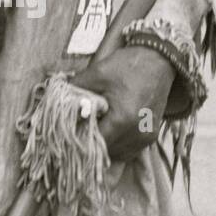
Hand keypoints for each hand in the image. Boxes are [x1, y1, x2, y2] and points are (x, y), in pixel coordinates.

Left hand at [71, 46, 174, 160]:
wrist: (157, 61)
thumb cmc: (126, 66)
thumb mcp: (96, 73)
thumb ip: (76, 89)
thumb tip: (58, 100)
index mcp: (123, 119)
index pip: (96, 143)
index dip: (79, 140)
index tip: (67, 134)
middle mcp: (137, 133)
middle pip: (106, 151)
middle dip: (90, 144)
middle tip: (77, 132)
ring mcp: (147, 137)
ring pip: (118, 154)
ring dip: (104, 146)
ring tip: (92, 131)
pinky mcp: (151, 136)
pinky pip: (130, 150)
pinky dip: (117, 145)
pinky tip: (108, 132)